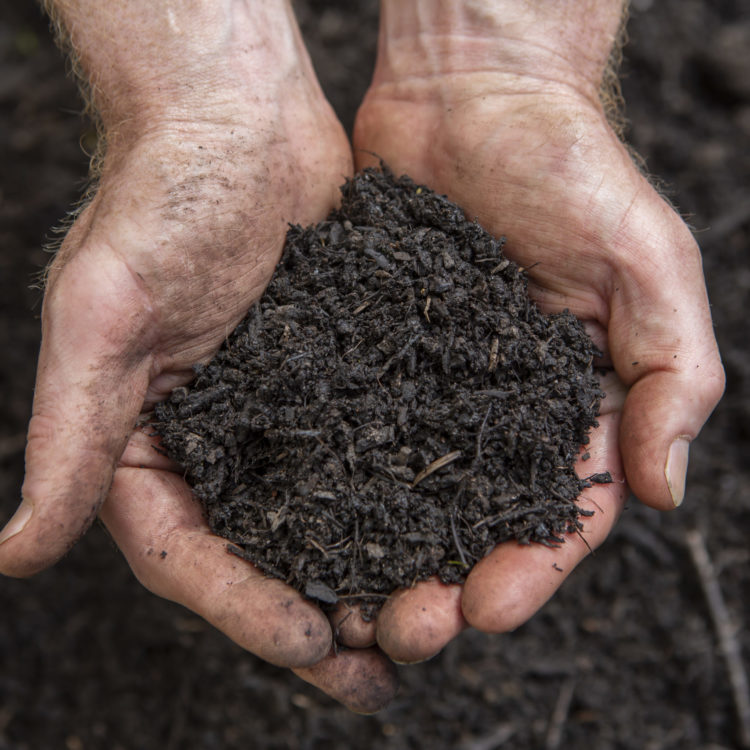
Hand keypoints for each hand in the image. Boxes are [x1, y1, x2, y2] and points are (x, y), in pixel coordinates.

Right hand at [0, 1, 394, 711]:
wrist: (237, 121)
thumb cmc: (158, 199)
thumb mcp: (101, 316)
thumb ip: (67, 434)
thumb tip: (10, 553)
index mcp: (149, 439)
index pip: (189, 554)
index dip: (248, 610)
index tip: (313, 647)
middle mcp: (220, 437)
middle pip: (265, 552)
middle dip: (319, 616)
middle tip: (380, 669)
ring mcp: (286, 410)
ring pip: (328, 514)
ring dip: (373, 574)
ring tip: (424, 623)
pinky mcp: (342, 375)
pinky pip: (374, 450)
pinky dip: (406, 497)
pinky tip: (446, 532)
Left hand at [349, 0, 724, 661]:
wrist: (472, 97)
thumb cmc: (569, 168)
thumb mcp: (646, 263)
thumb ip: (671, 373)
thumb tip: (665, 489)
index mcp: (571, 403)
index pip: (559, 509)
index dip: (529, 569)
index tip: (486, 609)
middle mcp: (497, 409)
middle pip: (474, 521)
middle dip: (445, 583)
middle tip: (403, 630)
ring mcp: (428, 386)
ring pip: (406, 493)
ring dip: (381, 556)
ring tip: (349, 608)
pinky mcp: (370, 354)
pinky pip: (352, 428)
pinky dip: (334, 482)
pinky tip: (304, 523)